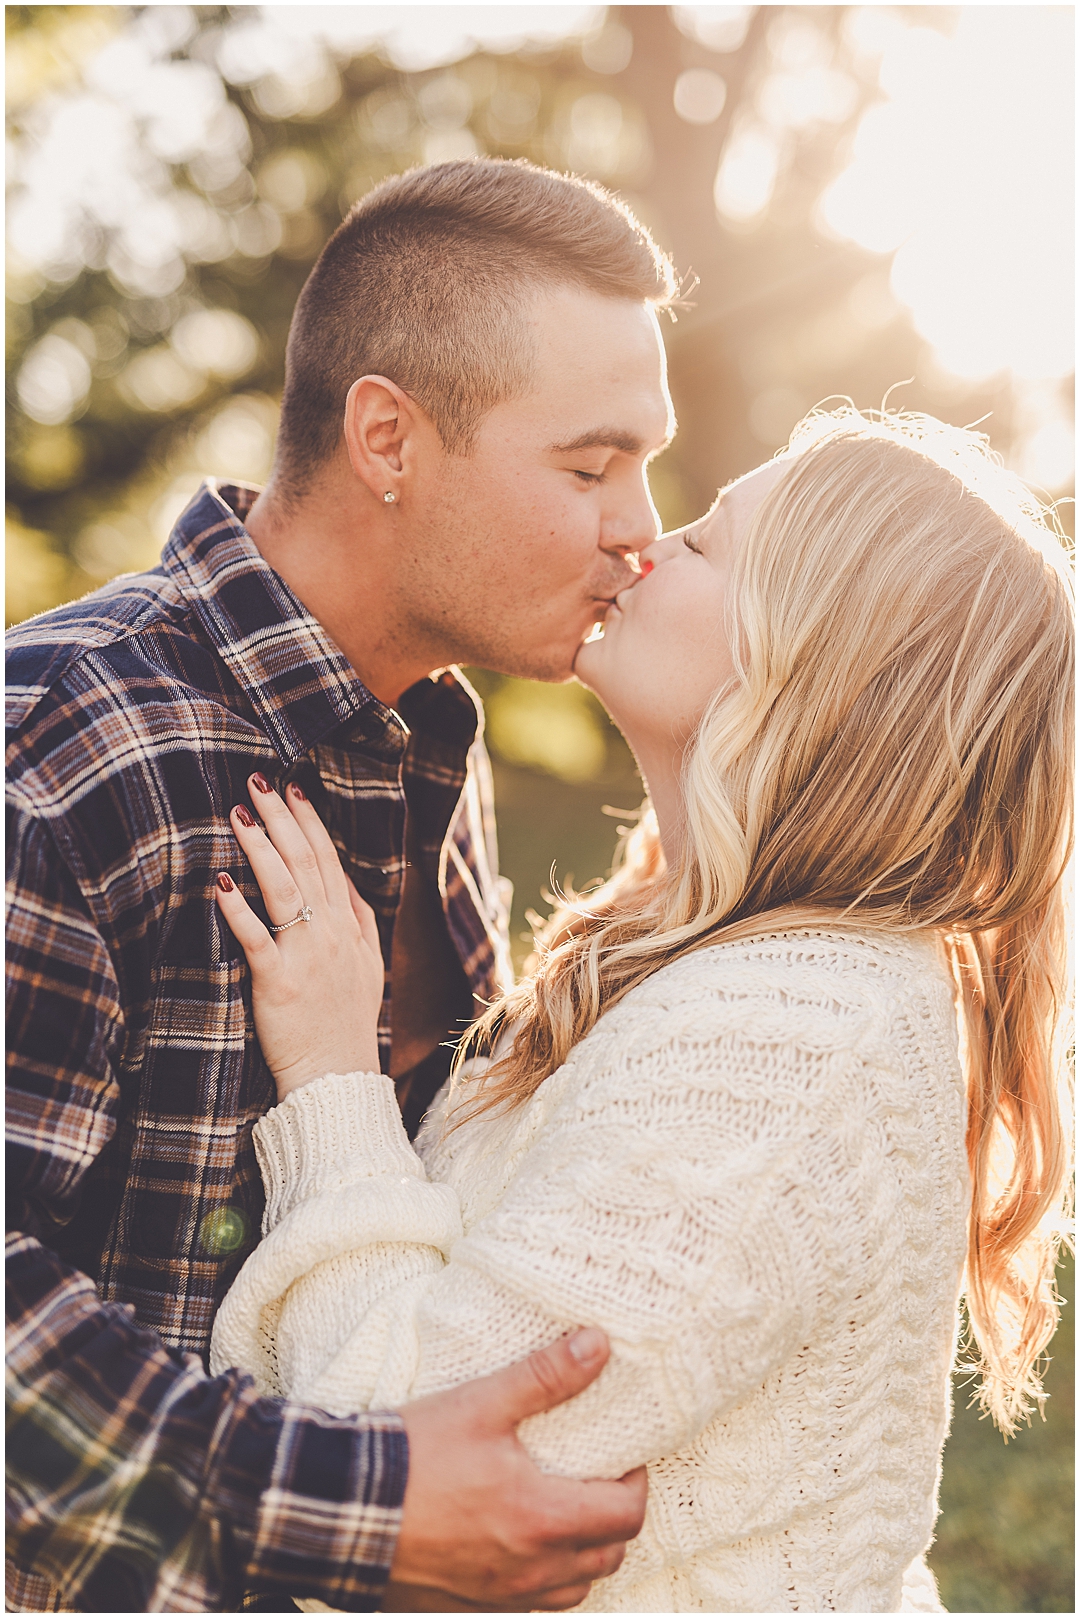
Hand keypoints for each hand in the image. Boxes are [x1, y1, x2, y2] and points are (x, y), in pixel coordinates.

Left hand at [215, 774, 383, 1098]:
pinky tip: (221, 883)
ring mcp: (306, 956)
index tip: (292, 791)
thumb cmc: (346, 1023)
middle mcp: (330, 933)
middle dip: (281, 819)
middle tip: (259, 782)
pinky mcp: (277, 983)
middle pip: (306, 862)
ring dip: (261, 847)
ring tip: (238, 814)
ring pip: (284, 888)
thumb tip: (348, 885)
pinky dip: (239, 911)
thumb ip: (361, 922)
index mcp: (349, 926)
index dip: (310, 823)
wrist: (338, 1076)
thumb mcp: (369, 966)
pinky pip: (257, 940)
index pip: (329, 861)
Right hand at [387, 1327, 647, 1611]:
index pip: (625, 1515)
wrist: (339, 1510)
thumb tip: (599, 1345)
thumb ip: (546, 1375)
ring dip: (583, 1555)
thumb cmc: (413, 1455)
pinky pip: (529, 1606)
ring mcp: (498, 1596)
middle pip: (607, 1557)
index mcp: (541, 1519)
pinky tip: (522, 1546)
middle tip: (600, 1481)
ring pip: (571, 1589)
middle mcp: (529, 1569)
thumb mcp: (482, 1403)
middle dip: (615, 1520)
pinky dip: (544, 1580)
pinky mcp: (468, 1608)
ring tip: (566, 1514)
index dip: (637, 1484)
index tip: (625, 1457)